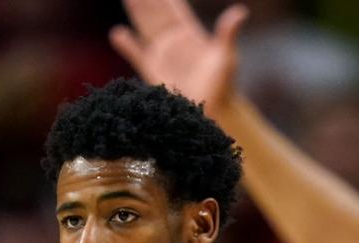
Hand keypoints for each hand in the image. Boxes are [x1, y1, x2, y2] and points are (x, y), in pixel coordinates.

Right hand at [110, 0, 248, 110]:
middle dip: (148, 0)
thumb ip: (227, 34)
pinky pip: (137, 55)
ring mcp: (163, 56)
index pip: (173, 8)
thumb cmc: (222, 87)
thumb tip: (241, 12)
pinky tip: (117, 33)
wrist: (212, 114)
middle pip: (157, 14)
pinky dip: (128, 45)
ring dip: (136, 13)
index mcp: (189, 34)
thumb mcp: (226, 58)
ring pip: (145, 28)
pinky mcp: (154, 73)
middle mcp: (174, 42)